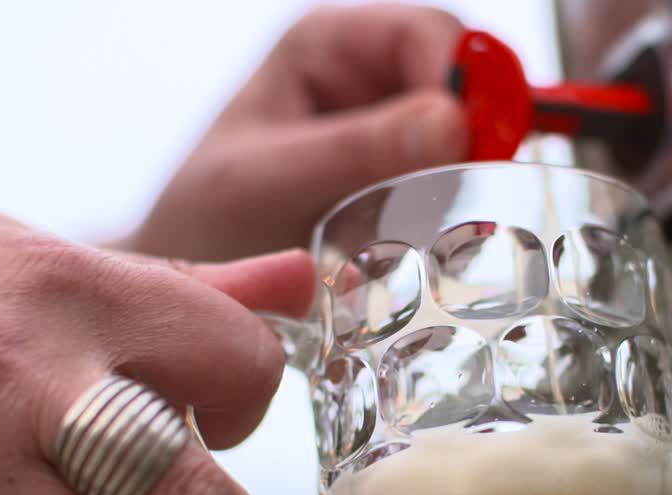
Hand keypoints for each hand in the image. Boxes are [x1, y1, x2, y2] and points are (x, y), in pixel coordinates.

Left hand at [125, 3, 467, 261]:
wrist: (198, 283)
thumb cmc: (208, 221)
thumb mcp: (270, 183)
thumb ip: (356, 150)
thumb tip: (454, 123)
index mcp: (328, 41)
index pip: (435, 33)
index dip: (468, 87)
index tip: (474, 154)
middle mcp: (366, 69)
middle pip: (467, 78)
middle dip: (474, 136)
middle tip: (456, 198)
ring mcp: (389, 119)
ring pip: (471, 129)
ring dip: (466, 174)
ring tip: (427, 224)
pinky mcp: (402, 168)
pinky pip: (459, 171)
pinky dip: (456, 201)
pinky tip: (426, 234)